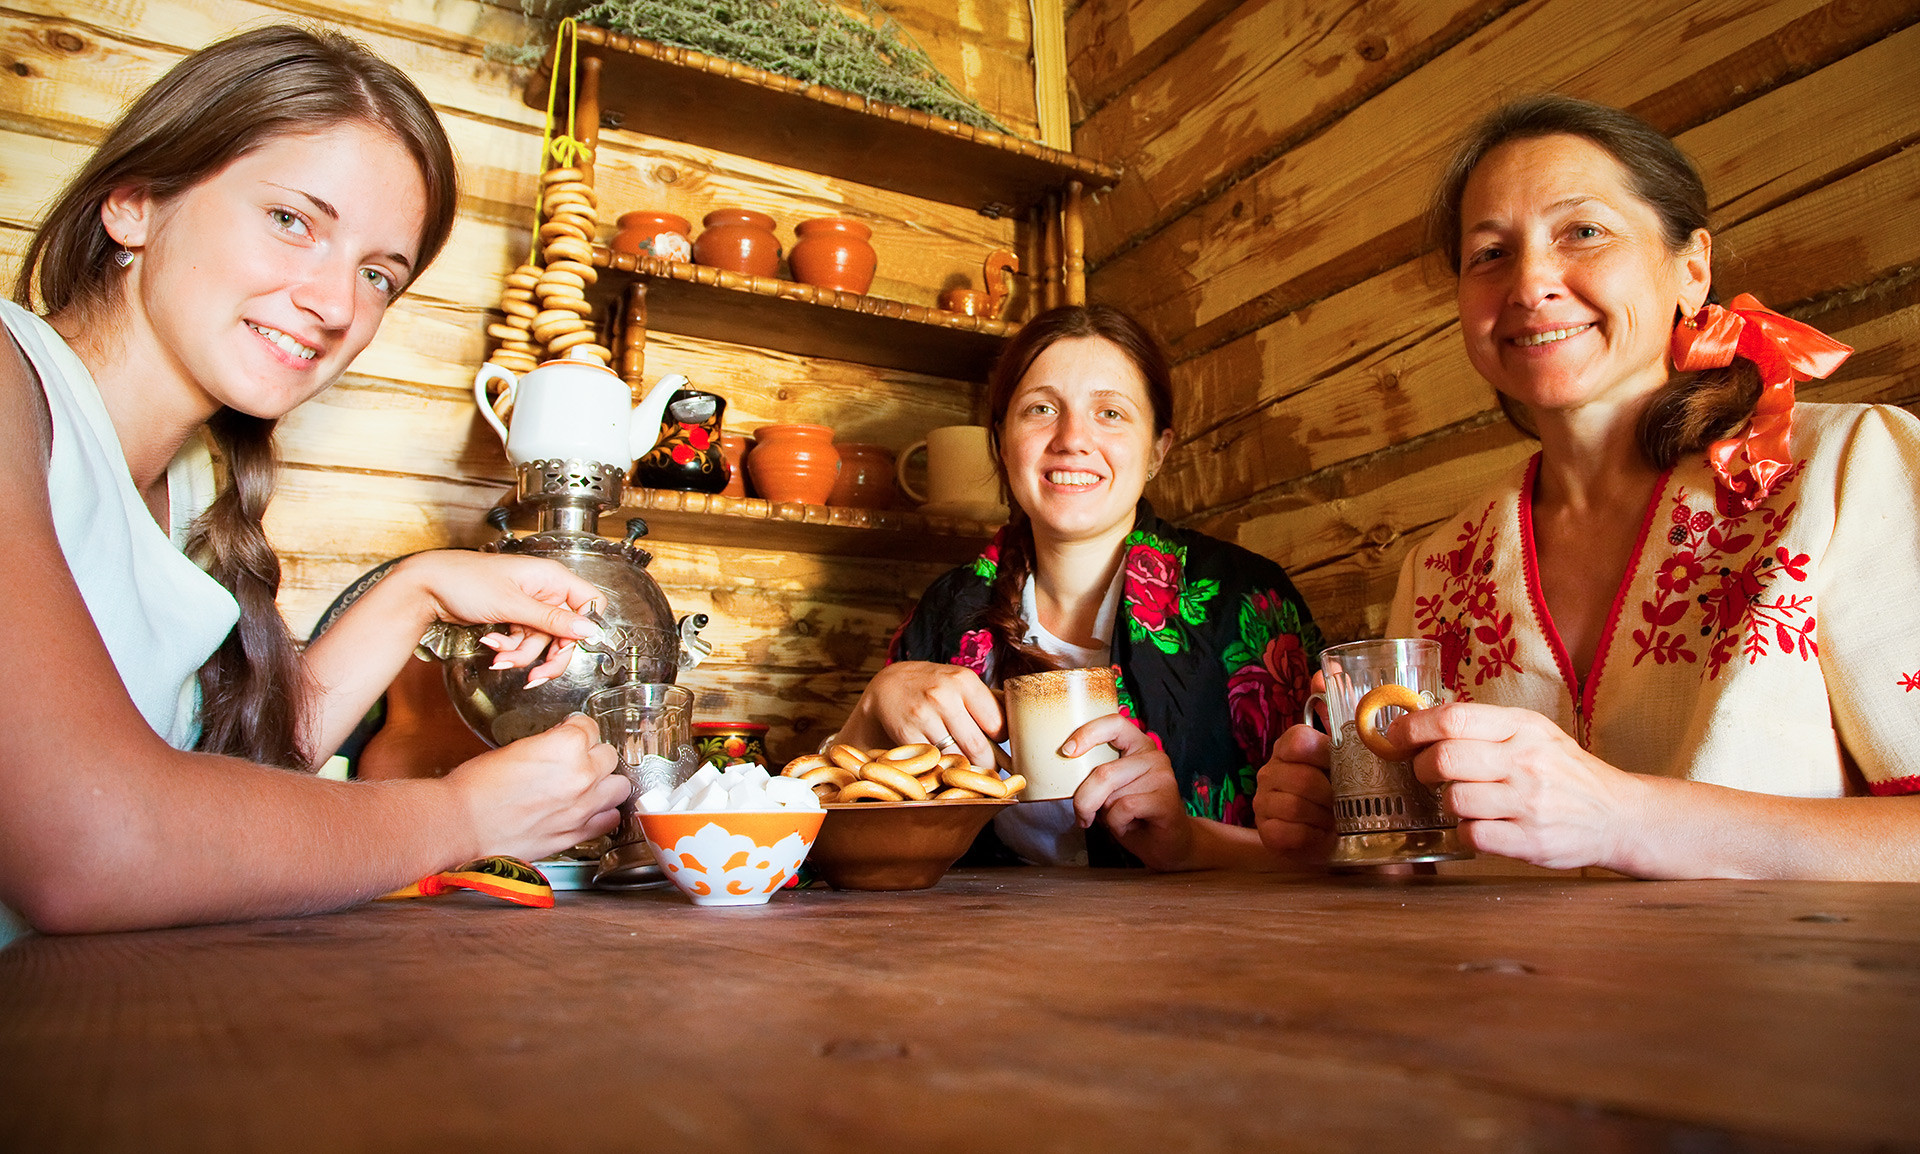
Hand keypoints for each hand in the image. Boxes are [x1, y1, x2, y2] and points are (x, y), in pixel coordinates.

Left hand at [395, 551, 603, 684]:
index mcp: (552, 578)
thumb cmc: (466, 581)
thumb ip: (553, 620)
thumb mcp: (513, 604)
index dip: (584, 627)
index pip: (589, 603)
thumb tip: (588, 630)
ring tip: (498, 656)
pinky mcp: (513, 618)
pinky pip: (522, 642)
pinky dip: (508, 649)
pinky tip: (492, 646)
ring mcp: (528, 606)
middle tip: (538, 676)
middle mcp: (545, 591)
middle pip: (565, 632)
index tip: (570, 645)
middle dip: (549, 655)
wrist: (427, 587)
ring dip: (520, 654)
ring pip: (541, 642)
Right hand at [446, 714, 627, 860]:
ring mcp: (582, 807)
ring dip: (605, 782)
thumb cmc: (476, 786)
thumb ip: (550, 745)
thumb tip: (562, 743)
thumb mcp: (516, 748)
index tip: (571, 732)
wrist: (460, 824)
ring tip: (589, 783)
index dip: (576, 728)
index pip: (589, 726)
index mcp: (566, 746)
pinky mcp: (576, 833)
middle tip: (576, 758)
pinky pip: (610, 819)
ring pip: (619, 786)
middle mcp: (582, 775)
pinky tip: (589, 809)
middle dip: (593, 754)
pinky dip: (603, 813)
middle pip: (609, 755)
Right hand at [840, 661, 1005, 770]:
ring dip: (962, 768)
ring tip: (965, 768)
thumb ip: (987, 703)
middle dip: (986, 766)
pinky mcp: (906, 733)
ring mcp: (923, 715)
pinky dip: (940, 768)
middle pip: (978, 748)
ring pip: (955, 758)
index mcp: (965, 681)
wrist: (889, 686)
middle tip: (988, 771)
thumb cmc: (933, 686)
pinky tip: (941, 763)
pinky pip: (932, 761)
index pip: (997, 725)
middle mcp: (944, 695)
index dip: (1001, 742)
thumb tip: (1019, 731)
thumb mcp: (960, 683)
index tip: (999, 748)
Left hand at [1067, 714, 1191, 869]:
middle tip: (1083, 815)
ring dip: (1105, 815)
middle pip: (1103, 772)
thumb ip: (1095, 775)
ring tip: (1119, 820)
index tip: (1066, 751)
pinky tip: (1128, 826)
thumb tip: (1064, 768)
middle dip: (1085, 800)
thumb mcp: (1109, 790)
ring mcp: (1162, 775)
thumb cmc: (1132, 815)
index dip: (1087, 733)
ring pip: (1112, 795)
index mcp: (1137, 745)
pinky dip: (1117, 824)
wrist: (1166, 844)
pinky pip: (1124, 808)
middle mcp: (1152, 755)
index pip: (1113, 723)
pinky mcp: (1166, 798)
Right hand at [1253, 723, 1335, 863]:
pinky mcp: (1266, 830)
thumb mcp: (1341, 767)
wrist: (1321, 838)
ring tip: (1332, 819)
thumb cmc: (1334, 798)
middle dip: (1331, 795)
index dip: (1323, 755)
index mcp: (1287, 748)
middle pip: (1303, 778)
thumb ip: (1348, 741)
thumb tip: (1366, 713)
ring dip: (1322, 817)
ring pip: (1295, 806)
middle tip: (1343, 803)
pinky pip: (1290, 832)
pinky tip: (1319, 833)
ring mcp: (1263, 801)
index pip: (1299, 740)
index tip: (1338, 769)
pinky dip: (1312, 835)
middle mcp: (1270, 771)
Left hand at [1389, 702, 1642, 870]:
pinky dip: (1466, 832)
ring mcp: (1529, 804)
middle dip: (1422, 767)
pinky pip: (1472, 835)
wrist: (1618, 815)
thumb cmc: (1565, 772)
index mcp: (1523, 727)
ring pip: (1454, 800)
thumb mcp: (1534, 732)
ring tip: (1465, 800)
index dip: (1412, 726)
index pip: (1452, 718)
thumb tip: (1423, 716)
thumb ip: (1486, 725)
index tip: (1394, 735)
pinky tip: (1481, 825)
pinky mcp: (1530, 842)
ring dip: (1448, 802)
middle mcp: (1526, 762)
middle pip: (1444, 759)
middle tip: (1427, 772)